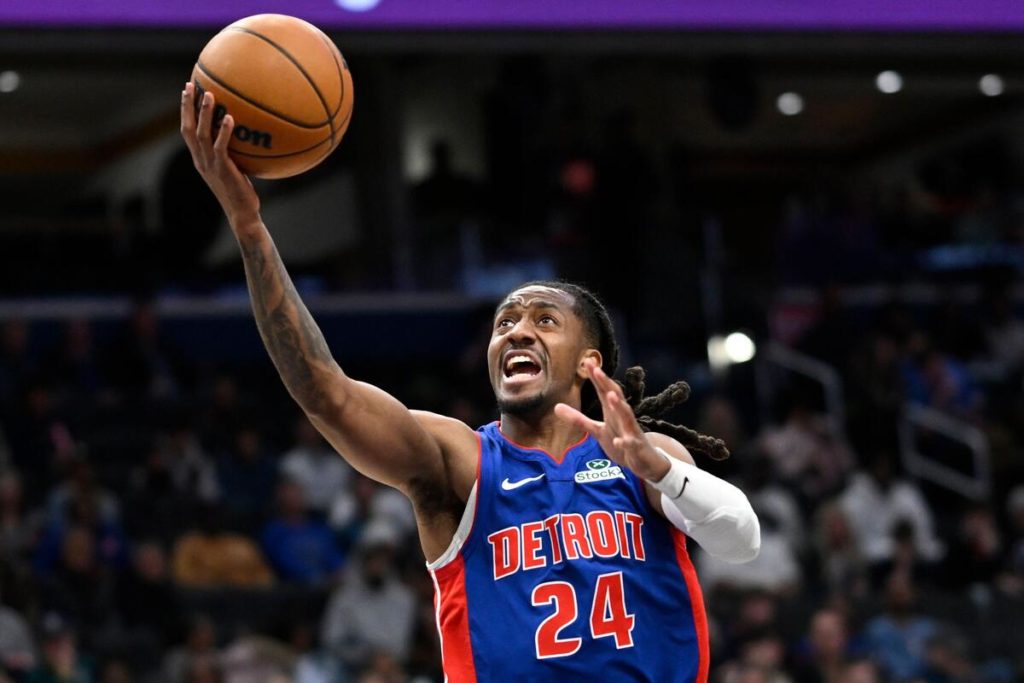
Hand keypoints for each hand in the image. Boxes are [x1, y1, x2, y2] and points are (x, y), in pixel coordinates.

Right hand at [179, 82, 260, 229]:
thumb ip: (232, 152)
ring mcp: (210, 165)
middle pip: (187, 128)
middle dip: (187, 106)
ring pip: (201, 134)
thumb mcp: (233, 169)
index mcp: (200, 159)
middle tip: (190, 85)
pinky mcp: (222, 169)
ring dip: (204, 114)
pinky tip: (229, 118)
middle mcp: (201, 160)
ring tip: (210, 95)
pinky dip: (223, 132)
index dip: (185, 111)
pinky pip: (221, 147)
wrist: (242, 213)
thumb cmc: (241, 192)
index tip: (187, 91)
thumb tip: (245, 134)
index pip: (187, 131)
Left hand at [554, 359, 670, 481]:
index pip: (603, 390)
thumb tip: (556, 407)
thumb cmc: (621, 441)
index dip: (596, 377)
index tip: (587, 361)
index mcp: (612, 412)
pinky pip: (630, 444)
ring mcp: (630, 431)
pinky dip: (624, 442)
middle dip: (606, 384)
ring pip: (626, 416)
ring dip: (619, 406)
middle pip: (615, 397)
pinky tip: (619, 441)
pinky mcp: (635, 447)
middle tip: (596, 369)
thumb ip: (578, 420)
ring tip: (611, 396)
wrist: (645, 461)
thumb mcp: (597, 431)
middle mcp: (622, 418)